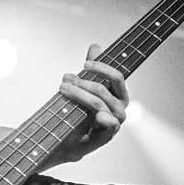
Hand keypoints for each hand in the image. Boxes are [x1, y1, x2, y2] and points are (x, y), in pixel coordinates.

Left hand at [54, 43, 129, 162]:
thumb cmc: (80, 111)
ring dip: (79, 95)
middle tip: (65, 80)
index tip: (83, 64)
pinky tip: (97, 115)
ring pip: (99, 104)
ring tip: (63, 90)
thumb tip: (96, 46)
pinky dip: (105, 119)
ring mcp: (114, 123)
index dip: (101, 67)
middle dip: (82, 82)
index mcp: (119, 95)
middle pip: (103, 89)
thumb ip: (92, 68)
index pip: (116, 77)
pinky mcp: (106, 136)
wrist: (69, 138)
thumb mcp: (84, 86)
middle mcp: (120, 108)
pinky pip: (110, 125)